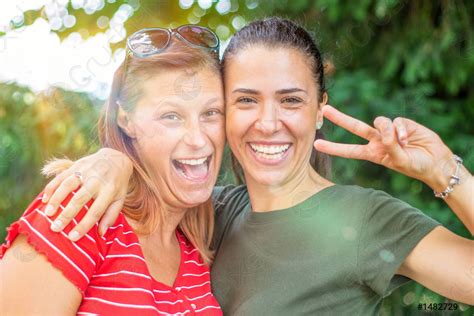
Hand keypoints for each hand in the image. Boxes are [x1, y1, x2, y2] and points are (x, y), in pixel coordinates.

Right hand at [41, 148, 132, 239]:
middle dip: (67, 215)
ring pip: (68, 186)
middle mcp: (97, 180)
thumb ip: (111, 215)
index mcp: (109, 191)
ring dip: (56, 200)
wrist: (116, 158)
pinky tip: (45, 199)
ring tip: (48, 214)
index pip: (96, 211)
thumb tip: (101, 233)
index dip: (84, 225)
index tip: (73, 237)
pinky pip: (62, 176)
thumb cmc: (117, 184)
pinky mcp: (77, 165)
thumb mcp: (120, 199)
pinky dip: (52, 187)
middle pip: (80, 199)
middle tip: (55, 228)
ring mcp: (86, 171)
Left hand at [314, 105, 453, 188]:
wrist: (436, 161)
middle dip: (340, 118)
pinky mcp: (402, 123)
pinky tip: (408, 138)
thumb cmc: (415, 165)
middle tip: (325, 110)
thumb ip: (389, 146)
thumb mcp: (399, 161)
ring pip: (379, 122)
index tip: (316, 144)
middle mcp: (377, 140)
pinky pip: (396, 122)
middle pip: (355, 127)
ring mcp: (389, 131)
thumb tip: (384, 130)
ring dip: (388, 131)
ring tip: (401, 143)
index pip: (349, 150)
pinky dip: (401, 130)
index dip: (333, 148)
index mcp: (372, 154)